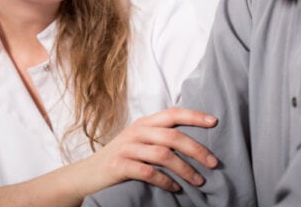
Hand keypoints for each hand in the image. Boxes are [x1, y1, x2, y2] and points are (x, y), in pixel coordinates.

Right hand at [84, 107, 217, 192]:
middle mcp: (136, 132)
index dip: (194, 115)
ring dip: (185, 169)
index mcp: (144, 123)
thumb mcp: (138, 142)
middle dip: (196, 149)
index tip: (215, 122)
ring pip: (163, 155)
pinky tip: (175, 188)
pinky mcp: (118, 166)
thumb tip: (194, 142)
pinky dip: (165, 181)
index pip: (172, 113)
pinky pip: (148, 172)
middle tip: (214, 163)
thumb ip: (159, 138)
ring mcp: (126, 148)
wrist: (86, 175)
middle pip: (172, 136)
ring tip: (199, 181)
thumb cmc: (120, 159)